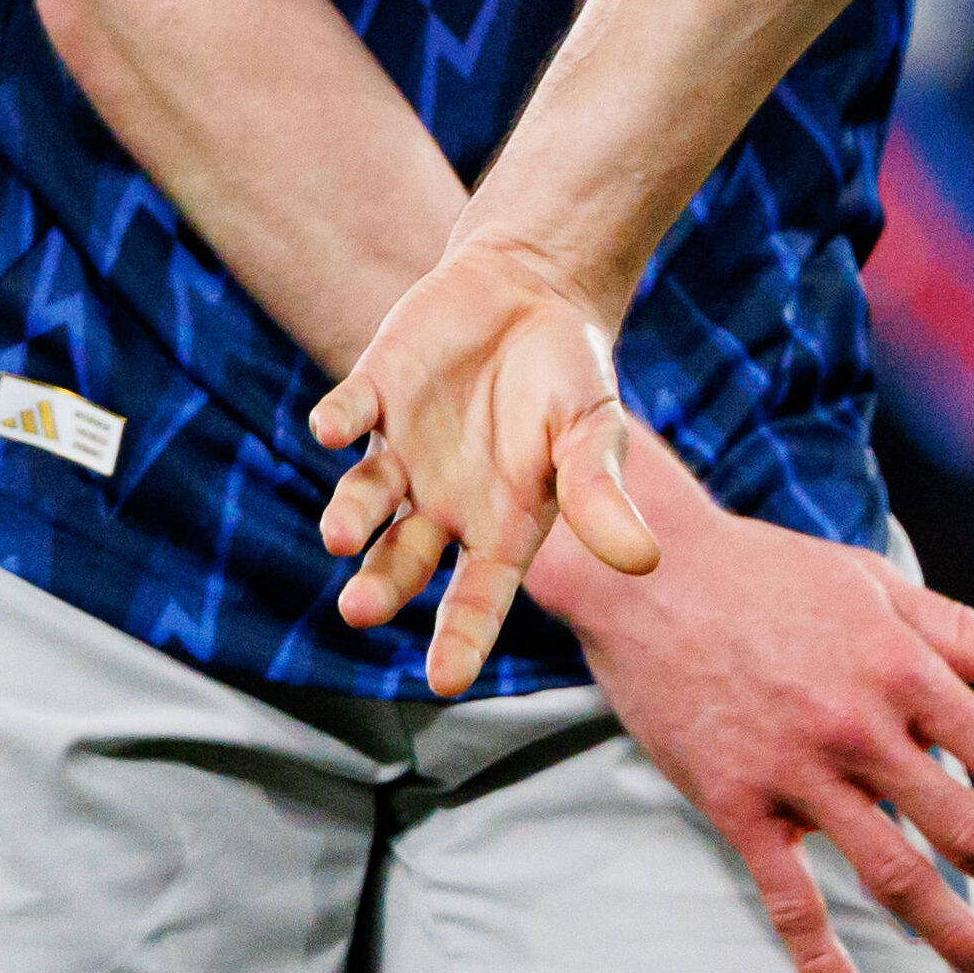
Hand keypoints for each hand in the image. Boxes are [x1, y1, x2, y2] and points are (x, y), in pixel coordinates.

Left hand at [315, 233, 663, 693]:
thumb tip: (642, 561)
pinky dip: (338, 422)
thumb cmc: (571, 378)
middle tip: (360, 609)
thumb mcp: (595, 433)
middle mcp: (440, 503)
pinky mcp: (375, 392)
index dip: (458, 640)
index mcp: (499, 527)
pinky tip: (331, 428)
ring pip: (363, 498)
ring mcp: (402, 450)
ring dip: (349, 515)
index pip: (475, 600)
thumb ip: (601, 494)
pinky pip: (348, 413)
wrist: (535, 290)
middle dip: (379, 587)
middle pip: (400, 561)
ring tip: (339, 535)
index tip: (444, 682)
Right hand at [539, 453, 973, 972]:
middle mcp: (862, 730)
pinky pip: (786, 897)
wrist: (648, 572)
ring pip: (892, 873)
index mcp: (905, 671)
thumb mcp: (875, 584)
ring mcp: (797, 773)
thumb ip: (961, 632)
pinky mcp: (735, 804)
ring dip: (950, 929)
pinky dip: (819, 957)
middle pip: (965, 827)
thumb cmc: (768, 572)